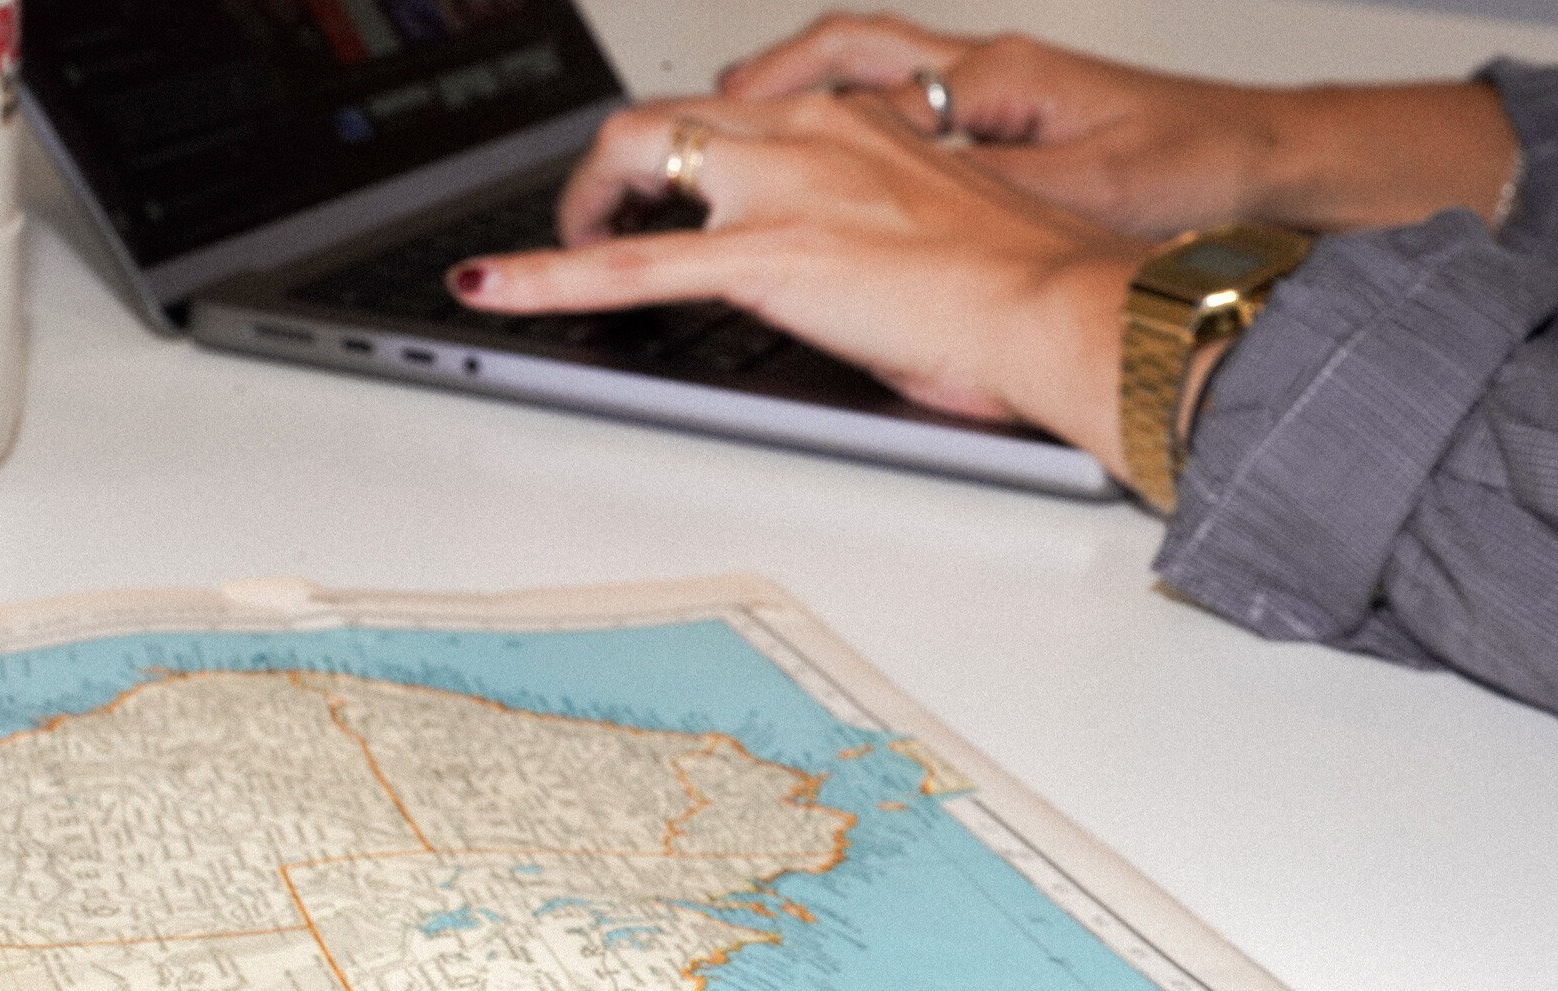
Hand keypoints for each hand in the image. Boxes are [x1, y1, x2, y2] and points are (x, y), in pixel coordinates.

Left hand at [448, 91, 1151, 474]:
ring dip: (583, 205)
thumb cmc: (1030, 288)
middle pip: (671, 118)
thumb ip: (887, 233)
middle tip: (601, 215)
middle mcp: (812, 134)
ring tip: (555, 255)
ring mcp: (783, 187)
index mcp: (860, 124)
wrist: (1062, 305)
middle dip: (618, 166)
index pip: (743, 119)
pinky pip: (628, 265)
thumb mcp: (947, 237)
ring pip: (639, 157)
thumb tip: (867, 275)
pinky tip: (495, 289)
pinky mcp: (764, 254)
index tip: (680, 185)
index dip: (692, 155)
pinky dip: (546, 276)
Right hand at [720, 12, 1519, 235]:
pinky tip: (828, 181)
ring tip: (731, 149)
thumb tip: (919, 217)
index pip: (855, 69)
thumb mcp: (1091, 192)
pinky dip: (851, 134)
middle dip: (757, 88)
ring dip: (797, 105)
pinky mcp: (1014, 128)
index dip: (771, 98)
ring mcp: (997, 97)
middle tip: (685, 131)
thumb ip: (998, 201)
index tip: (700, 135)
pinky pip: (907, 115)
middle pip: (842, 55)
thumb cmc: (1198, 171)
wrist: (1270, 166)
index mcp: (999, 80)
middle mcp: (989, 76)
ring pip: (869, 80)